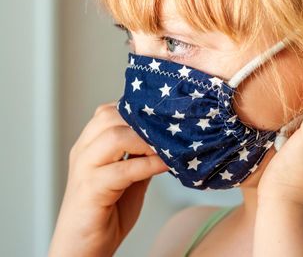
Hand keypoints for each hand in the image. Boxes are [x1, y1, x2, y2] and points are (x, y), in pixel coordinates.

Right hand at [48, 102, 168, 256]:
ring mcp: (84, 169)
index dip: (139, 110)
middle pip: (111, 116)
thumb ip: (143, 156)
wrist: (82, 250)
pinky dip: (150, 164)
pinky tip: (167, 165)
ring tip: (169, 147)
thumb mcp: (130, 178)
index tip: (166, 116)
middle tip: (170, 130)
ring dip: (147, 140)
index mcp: (90, 145)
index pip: (110, 110)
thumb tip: (170, 139)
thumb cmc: (107, 213)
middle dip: (144, 121)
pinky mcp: (90, 189)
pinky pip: (124, 169)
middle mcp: (83, 151)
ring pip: (115, 137)